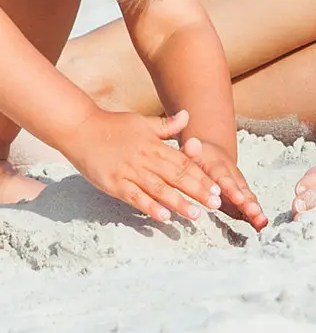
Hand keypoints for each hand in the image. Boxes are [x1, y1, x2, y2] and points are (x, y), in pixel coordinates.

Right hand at [59, 108, 221, 225]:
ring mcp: (130, 172)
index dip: (202, 175)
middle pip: (177, 177)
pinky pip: (135, 197)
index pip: (184, 162)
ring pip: (160, 189)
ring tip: (196, 214)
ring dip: (179, 202)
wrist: (81, 129)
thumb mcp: (142, 122)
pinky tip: (163, 217)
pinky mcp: (113, 184)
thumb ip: (165, 126)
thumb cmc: (113, 126)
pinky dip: (149, 207)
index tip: (218, 187)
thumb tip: (188, 116)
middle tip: (216, 204)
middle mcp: (146, 159)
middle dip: (198, 191)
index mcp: (155, 145)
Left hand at [182, 137, 268, 231]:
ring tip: (262, 222)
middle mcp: (233, 176)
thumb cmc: (199, 156)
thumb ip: (191, 151)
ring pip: (247, 198)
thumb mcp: (192, 152)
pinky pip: (247, 204)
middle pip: (241, 190)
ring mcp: (238, 186)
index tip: (238, 198)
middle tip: (255, 212)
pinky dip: (254, 214)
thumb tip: (191, 144)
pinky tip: (261, 225)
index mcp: (219, 167)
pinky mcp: (239, 196)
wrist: (213, 153)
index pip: (225, 178)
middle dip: (248, 202)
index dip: (231, 188)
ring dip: (254, 209)